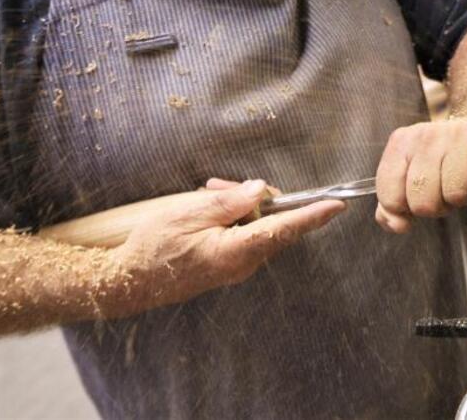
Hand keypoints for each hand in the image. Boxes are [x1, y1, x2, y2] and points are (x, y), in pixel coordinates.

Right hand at [113, 179, 342, 306]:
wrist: (129, 281)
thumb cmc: (153, 247)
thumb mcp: (186, 214)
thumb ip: (228, 203)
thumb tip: (259, 190)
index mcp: (235, 251)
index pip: (283, 229)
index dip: (312, 215)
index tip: (337, 206)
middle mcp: (242, 264)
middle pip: (270, 222)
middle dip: (253, 197)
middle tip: (217, 185)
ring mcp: (236, 268)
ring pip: (256, 227)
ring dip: (238, 207)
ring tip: (206, 195)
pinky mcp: (228, 266)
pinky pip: (243, 236)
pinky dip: (232, 219)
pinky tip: (207, 211)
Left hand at [373, 118, 466, 233]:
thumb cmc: (444, 160)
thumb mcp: (411, 177)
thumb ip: (393, 204)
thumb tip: (397, 225)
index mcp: (401, 143)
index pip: (392, 199)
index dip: (408, 209)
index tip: (419, 197)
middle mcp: (426, 135)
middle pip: (425, 204)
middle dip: (439, 206)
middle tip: (447, 187)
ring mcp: (458, 132)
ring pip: (457, 196)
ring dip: (464, 196)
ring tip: (466, 178)